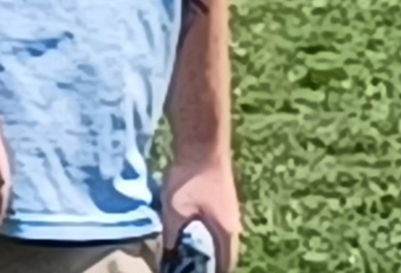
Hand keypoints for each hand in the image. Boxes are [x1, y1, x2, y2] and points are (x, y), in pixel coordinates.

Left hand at [161, 155, 240, 271]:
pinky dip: (202, 229)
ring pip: (217, 236)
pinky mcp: (221, 197)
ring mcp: (228, 209)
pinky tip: (186, 224)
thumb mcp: (175, 210)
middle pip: (222, 253)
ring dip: (203, 244)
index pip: (225, 266)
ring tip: (183, 247)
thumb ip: (172, 235)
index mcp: (226, 233)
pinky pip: (214, 223)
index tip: (192, 272)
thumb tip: (167, 255)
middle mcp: (233, 224)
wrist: (201, 141)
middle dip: (206, 261)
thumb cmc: (191, 177)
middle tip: (185, 263)